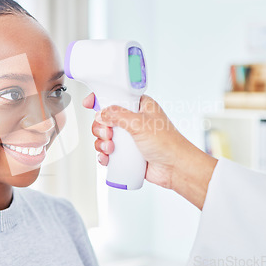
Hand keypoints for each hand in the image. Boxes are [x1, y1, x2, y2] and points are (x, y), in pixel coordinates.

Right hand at [83, 93, 216, 209]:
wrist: (175, 169)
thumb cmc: (168, 144)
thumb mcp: (141, 123)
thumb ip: (118, 115)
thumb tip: (101, 113)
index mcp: (139, 106)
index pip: (116, 96)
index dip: (100, 98)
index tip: (89, 103)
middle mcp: (133, 120)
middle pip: (105, 118)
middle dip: (101, 127)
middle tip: (108, 134)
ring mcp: (129, 137)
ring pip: (104, 135)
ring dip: (101, 142)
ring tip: (110, 148)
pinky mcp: (126, 153)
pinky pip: (108, 151)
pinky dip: (103, 154)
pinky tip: (106, 158)